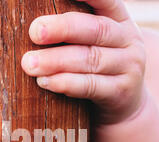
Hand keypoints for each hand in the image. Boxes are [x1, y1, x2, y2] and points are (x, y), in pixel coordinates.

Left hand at [21, 0, 146, 124]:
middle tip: (35, 32)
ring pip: (90, 59)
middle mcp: (128, 39)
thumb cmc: (99, 66)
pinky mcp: (121, 91)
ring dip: (56, 61)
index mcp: (119, 18)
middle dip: (62, 29)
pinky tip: (46, 82)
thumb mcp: (94, 42)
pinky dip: (66, 83)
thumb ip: (73, 30)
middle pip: (95, 30)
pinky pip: (91, 86)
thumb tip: (34, 25)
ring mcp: (128, 66)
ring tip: (30, 64)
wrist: (127, 105)